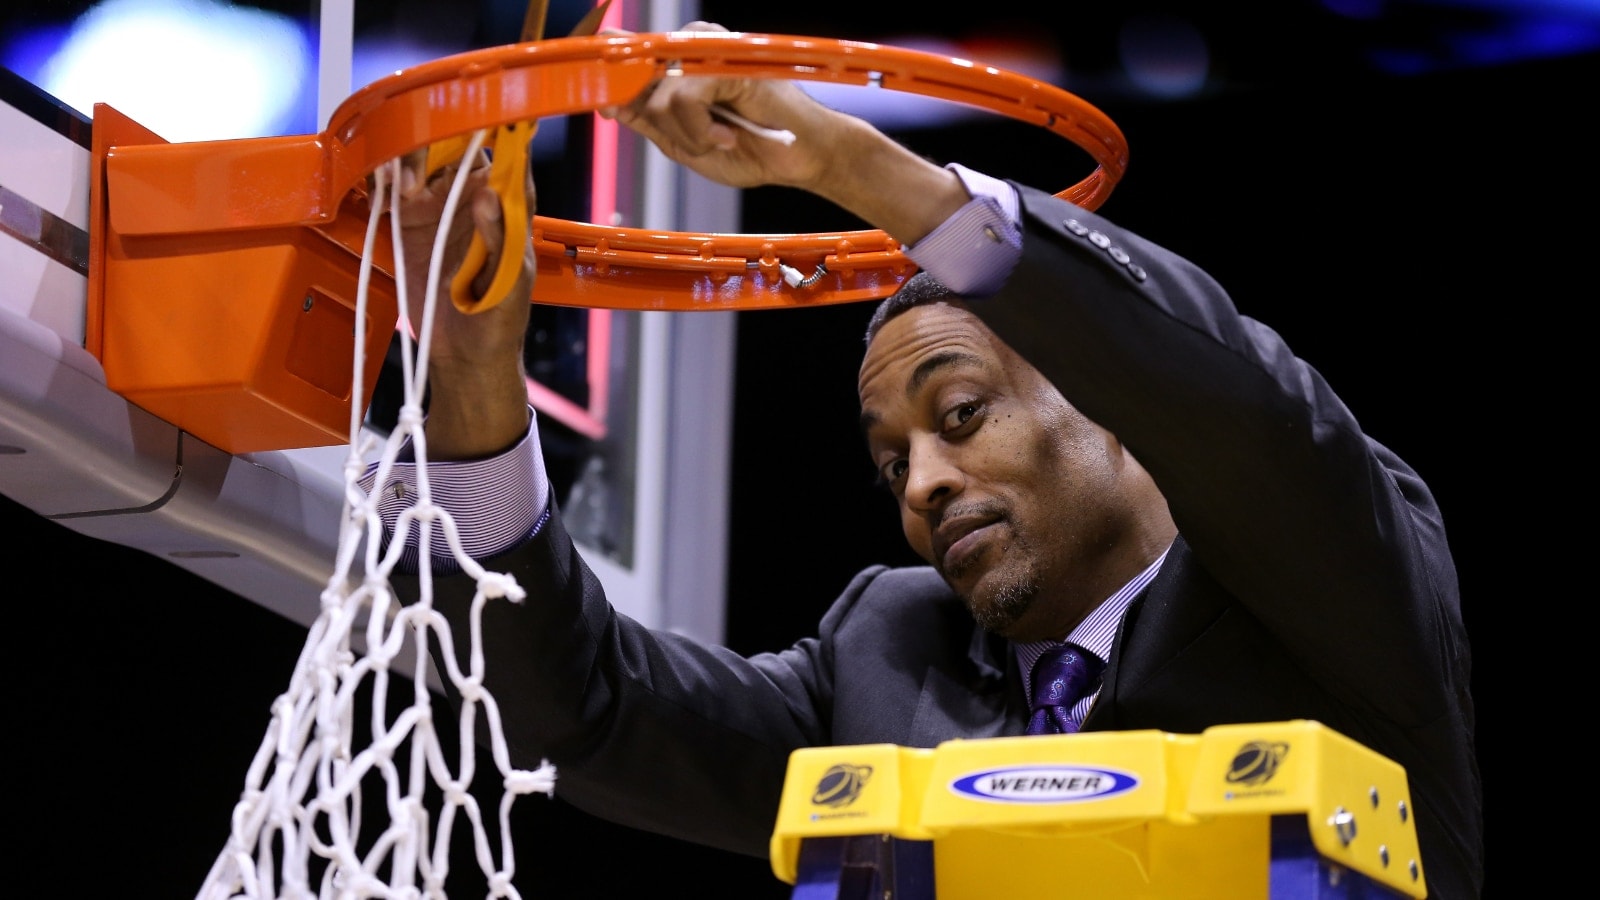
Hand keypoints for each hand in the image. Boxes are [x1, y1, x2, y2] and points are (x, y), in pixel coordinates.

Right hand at [385, 147, 534, 459]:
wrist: (463, 356)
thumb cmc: (500, 318)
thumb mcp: (509, 281)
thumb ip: (500, 238)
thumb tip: (488, 194)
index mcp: (506, 204)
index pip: (505, 152)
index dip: (490, 129)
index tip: (472, 118)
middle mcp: (471, 196)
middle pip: (452, 146)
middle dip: (433, 143)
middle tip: (420, 168)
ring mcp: (437, 207)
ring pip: (417, 160)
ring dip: (404, 160)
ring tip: (402, 188)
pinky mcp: (406, 223)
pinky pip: (390, 188)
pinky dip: (380, 178)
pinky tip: (379, 184)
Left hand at [602, 21, 971, 246]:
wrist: (803, 158)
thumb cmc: (751, 149)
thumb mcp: (685, 142)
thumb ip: (648, 120)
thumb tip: (608, 101)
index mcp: (682, 60)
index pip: (630, 63)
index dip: (611, 83)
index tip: (603, 102)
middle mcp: (693, 44)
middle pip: (639, 82)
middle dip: (663, 125)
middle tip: (705, 141)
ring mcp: (710, 48)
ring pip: (661, 97)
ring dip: (688, 136)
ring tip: (722, 140)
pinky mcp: (725, 60)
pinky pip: (684, 98)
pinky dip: (700, 130)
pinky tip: (728, 136)